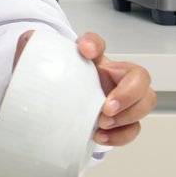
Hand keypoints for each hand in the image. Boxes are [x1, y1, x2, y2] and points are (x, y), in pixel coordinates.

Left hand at [15, 30, 155, 147]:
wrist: (47, 113)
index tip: (84, 50)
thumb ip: (32, 49)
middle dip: (128, 93)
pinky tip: (100, 136)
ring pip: (145, 102)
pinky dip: (121, 135)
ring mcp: (119, 101)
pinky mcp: (118, 123)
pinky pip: (133, 129)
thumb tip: (30, 39)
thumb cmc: (48, 87)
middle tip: (105, 108)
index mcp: (91, 61)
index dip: (95, 43)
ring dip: (128, 115)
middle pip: (139, 76)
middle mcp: (110, 78)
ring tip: (102, 124)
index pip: (97, 43)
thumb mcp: (37, 67)